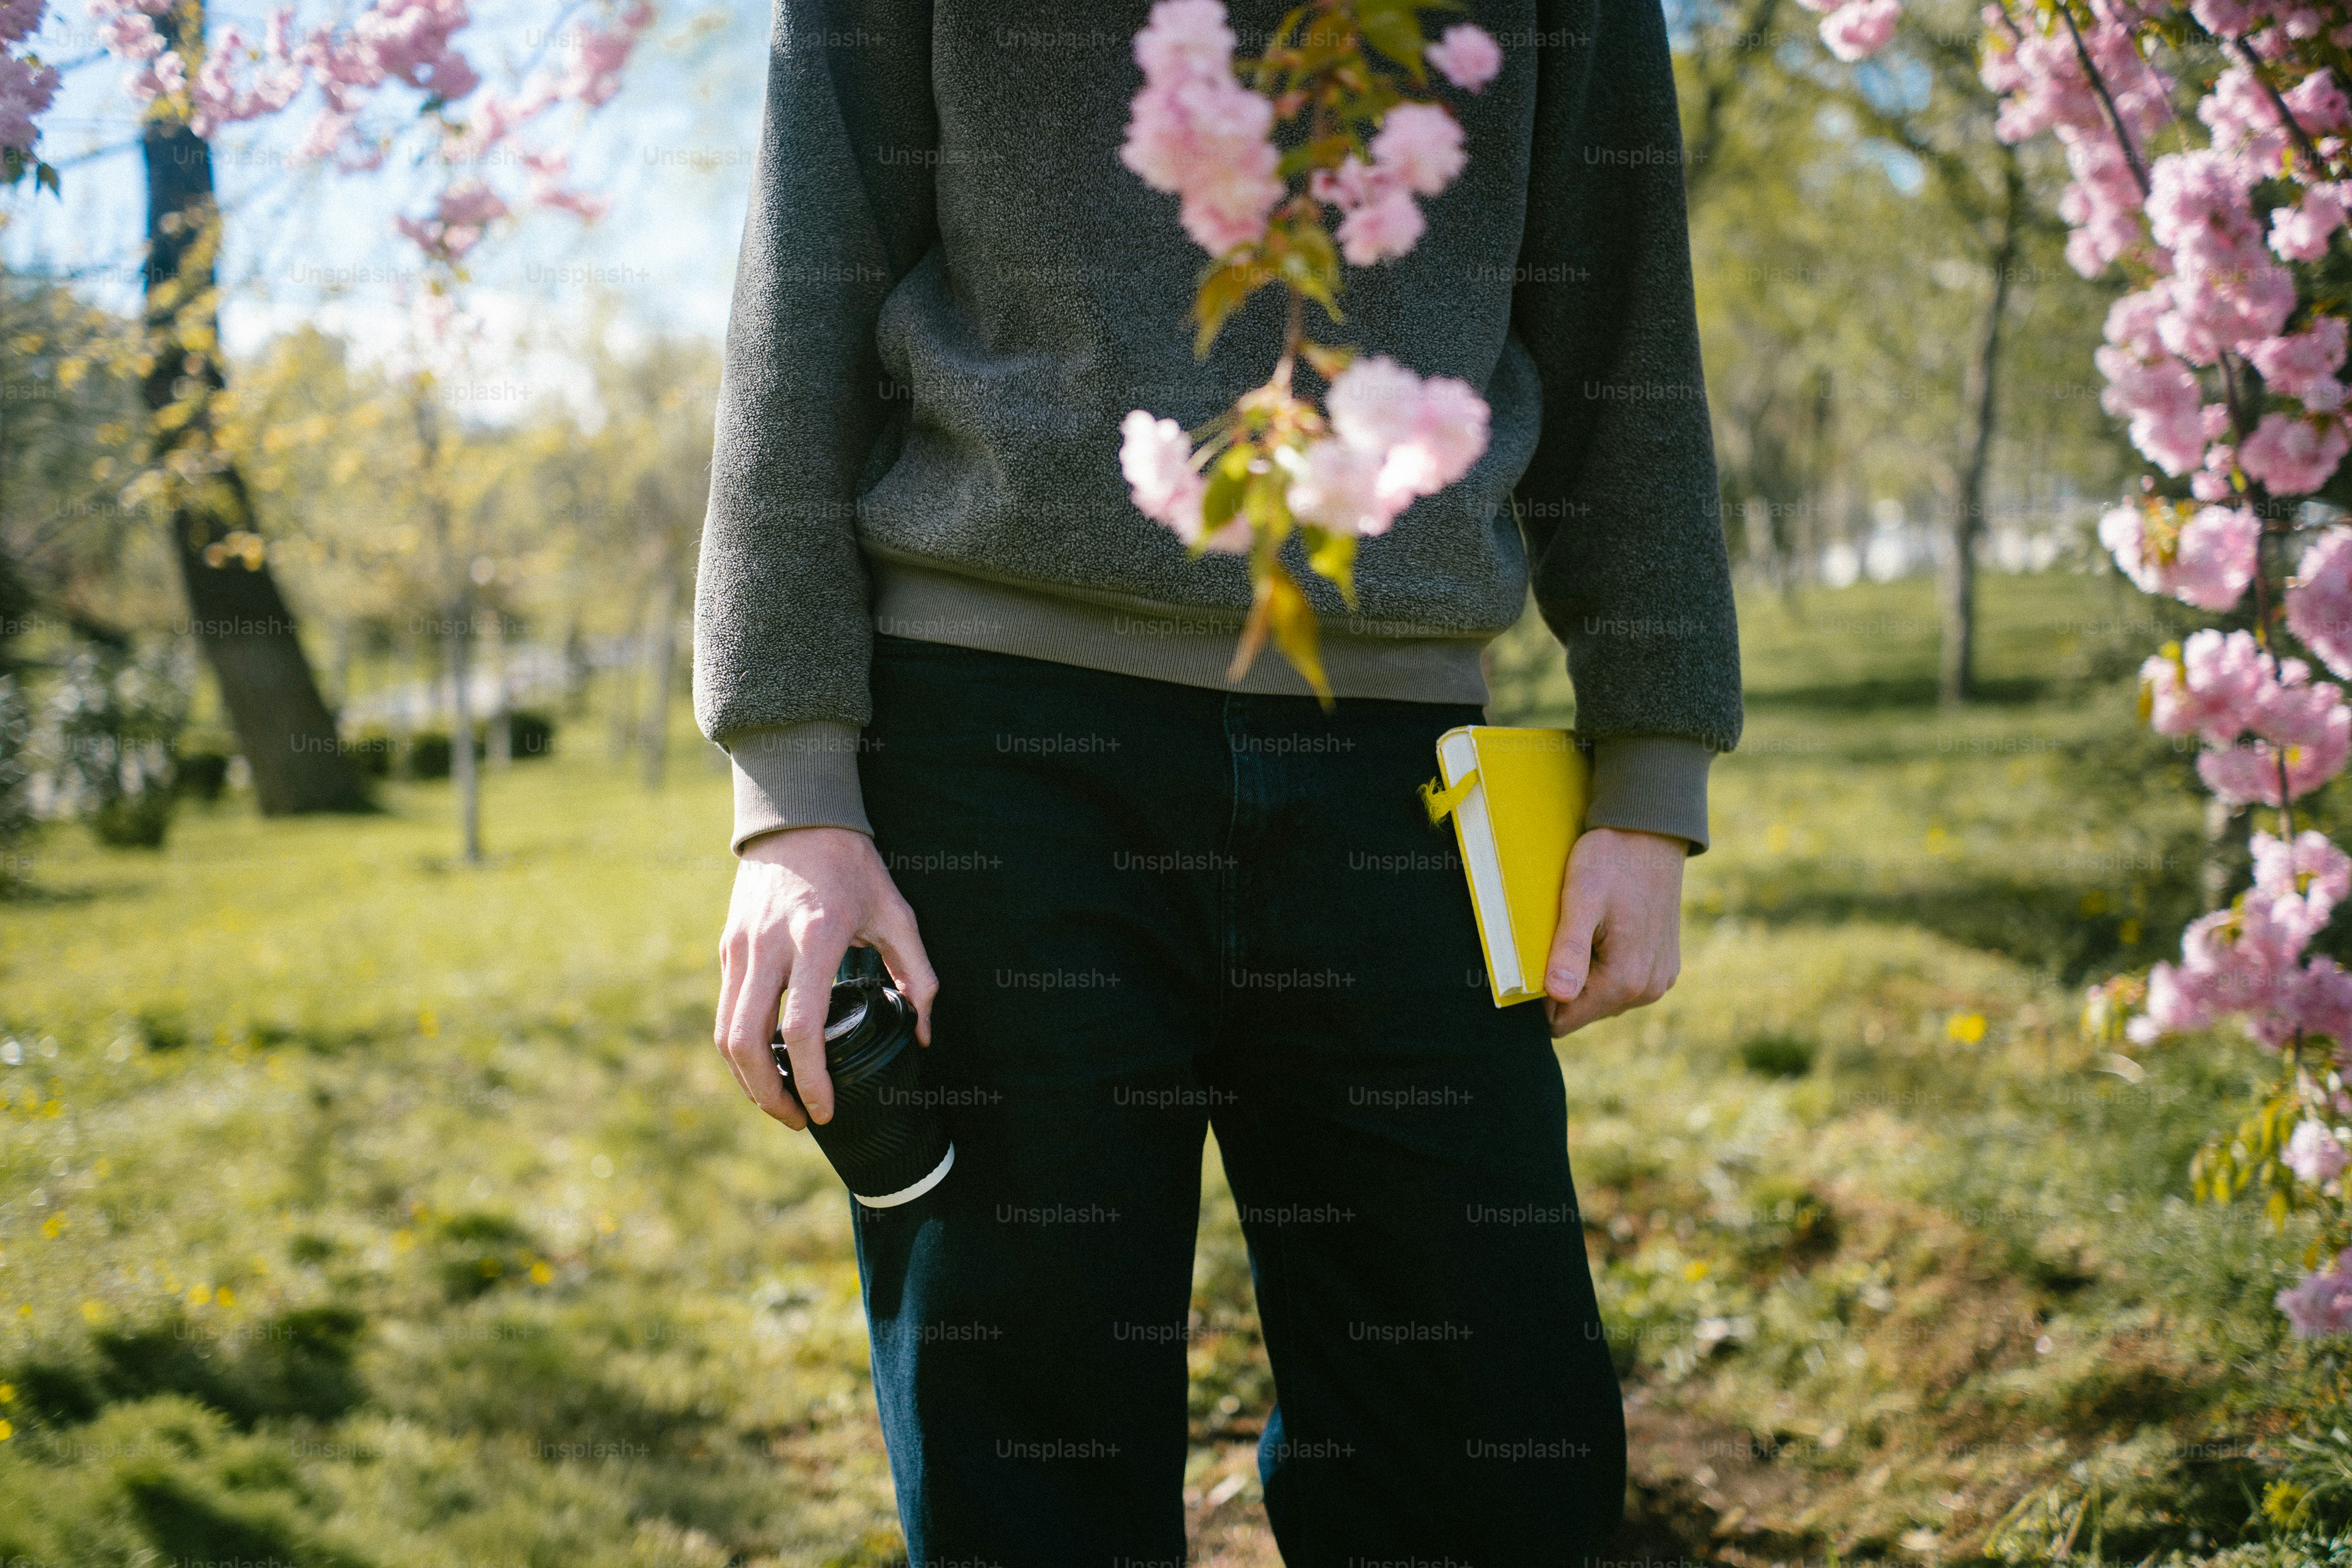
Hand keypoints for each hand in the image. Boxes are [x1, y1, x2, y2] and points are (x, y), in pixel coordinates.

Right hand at [714, 826, 937, 1128]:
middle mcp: (768, 946)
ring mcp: (740, 948)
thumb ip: (918, 975)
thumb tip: (924, 1033)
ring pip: (725, 1033)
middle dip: (769, 1095)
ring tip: (780, 1101)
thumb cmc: (854, 867)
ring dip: (747, 1079)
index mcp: (815, 939)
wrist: (798, 816)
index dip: (810, 1080)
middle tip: (798, 1120)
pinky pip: (725, 1010)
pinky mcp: (727, 947)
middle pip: (746, 1043)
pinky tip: (767, 1062)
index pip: (803, 1028)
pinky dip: (740, 1047)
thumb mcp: (898, 913)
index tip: (825, 1111)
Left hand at [1542, 826, 1687, 1037]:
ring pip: (1603, 998)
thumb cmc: (1612, 860)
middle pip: (1584, 1010)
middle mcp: (1649, 989)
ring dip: (1587, 973)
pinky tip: (1605, 930)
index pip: (1565, 1021)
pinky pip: (1623, 982)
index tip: (1541, 956)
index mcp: (1626, 980)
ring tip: (1586, 929)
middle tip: (1565, 935)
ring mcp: (1660, 979)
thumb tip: (1559, 996)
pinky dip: (1607, 964)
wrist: (1652, 833)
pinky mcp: (1664, 966)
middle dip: (1566, 982)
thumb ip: (1570, 950)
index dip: (1543, 995)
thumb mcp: (1581, 899)